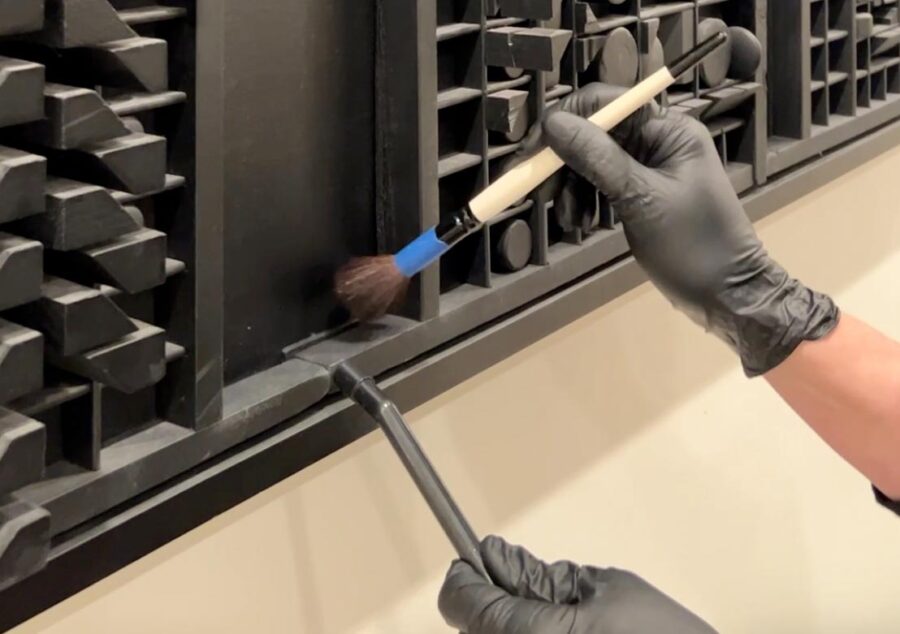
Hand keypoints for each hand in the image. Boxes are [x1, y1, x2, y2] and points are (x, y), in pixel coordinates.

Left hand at [438, 536, 717, 633]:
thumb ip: (542, 575)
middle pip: (470, 624)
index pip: (459, 600)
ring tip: (561, 616)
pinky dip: (525, 633)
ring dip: (510, 620)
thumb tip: (495, 554)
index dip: (466, 573)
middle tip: (533, 586)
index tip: (480, 558)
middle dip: (492, 597)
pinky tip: (565, 631)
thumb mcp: (603, 588)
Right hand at [524, 84, 837, 375]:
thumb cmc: (694, 246)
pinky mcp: (642, 193)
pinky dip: (586, 201)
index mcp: (669, 130)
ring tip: (574, 222)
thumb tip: (554, 123)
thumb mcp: (641, 201)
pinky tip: (585, 224)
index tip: (533, 155)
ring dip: (573, 188)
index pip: (606, 104)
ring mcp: (650, 167)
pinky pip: (602, 184)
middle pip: (594, 133)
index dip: (564, 123)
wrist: (727, 295)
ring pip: (592, 162)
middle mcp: (659, 140)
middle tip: (539, 192)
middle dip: (564, 162)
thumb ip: (597, 159)